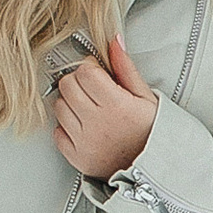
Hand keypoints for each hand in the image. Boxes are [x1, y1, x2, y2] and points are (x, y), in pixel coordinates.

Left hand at [52, 34, 159, 183]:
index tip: (97, 73)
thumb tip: (114, 41)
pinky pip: (57, 133)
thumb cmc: (153, 132)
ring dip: (70, 103)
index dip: (89, 68)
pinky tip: (84, 127)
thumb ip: (126, 68)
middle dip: (77, 82)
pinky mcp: (76, 157)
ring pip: (59, 107)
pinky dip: (66, 127)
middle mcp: (97, 123)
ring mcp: (84, 142)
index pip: (84, 72)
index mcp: (117, 105)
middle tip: (92, 89)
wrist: (155, 171)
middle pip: (67, 86)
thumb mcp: (146, 97)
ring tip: (89, 109)